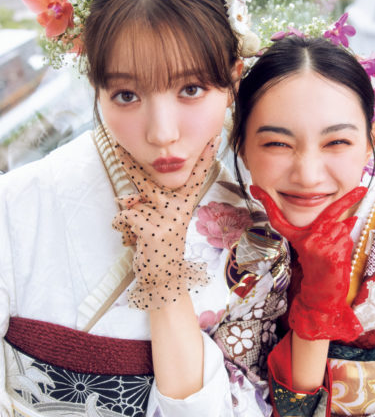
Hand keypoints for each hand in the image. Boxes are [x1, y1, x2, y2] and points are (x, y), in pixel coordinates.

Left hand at [112, 138, 217, 308]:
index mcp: (184, 205)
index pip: (196, 177)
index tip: (215, 137)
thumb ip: (144, 205)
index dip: (205, 158)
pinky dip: (121, 227)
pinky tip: (131, 239)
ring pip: (134, 201)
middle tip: (116, 147)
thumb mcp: (155, 221)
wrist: (162, 279)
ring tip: (130, 220)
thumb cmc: (159, 246)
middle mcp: (179, 210)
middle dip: (130, 164)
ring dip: (125, 208)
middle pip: (152, 181)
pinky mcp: (154, 232)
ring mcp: (168, 221)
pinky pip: (126, 217)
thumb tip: (124, 199)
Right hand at [250, 185, 366, 341]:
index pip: (280, 218)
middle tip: (362, 189)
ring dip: (345, 236)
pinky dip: (348, 244)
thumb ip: (331, 232)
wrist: (321, 294)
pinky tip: (339, 257)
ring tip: (336, 253)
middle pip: (330, 212)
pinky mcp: (329, 252)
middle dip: (348, 199)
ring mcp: (317, 244)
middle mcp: (305, 239)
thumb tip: (352, 219)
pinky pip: (347, 237)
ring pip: (342, 226)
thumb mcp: (320, 248)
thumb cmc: (321, 271)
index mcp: (298, 237)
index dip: (266, 203)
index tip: (255, 189)